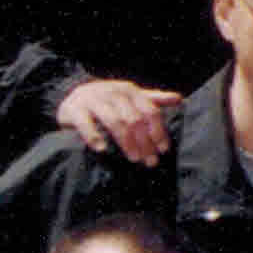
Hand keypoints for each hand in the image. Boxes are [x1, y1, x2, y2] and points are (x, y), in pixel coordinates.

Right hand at [55, 76, 179, 163]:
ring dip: (126, 142)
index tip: (163, 150)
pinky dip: (94, 136)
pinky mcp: (74, 110)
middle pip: (134, 119)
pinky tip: (102, 149)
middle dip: (145, 142)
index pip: (150, 111)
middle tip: (150, 161)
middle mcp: (113, 93)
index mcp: (130, 91)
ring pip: (114, 122)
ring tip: (134, 159)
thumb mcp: (130, 97)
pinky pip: (85, 124)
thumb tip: (180, 99)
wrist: (72, 94)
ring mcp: (93, 100)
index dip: (158, 131)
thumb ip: (153, 99)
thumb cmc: (108, 100)